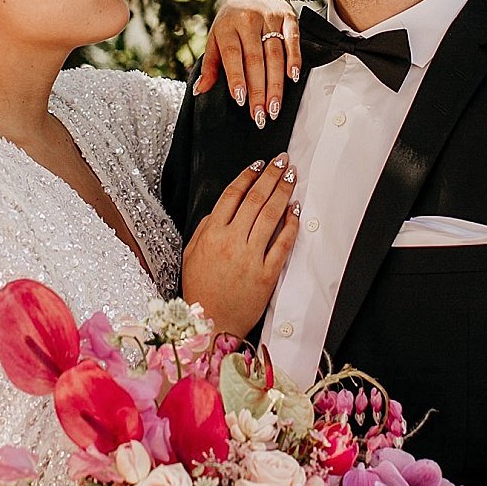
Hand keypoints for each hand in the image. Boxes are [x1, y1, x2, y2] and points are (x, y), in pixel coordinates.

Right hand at [182, 156, 301, 337]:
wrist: (210, 323)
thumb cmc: (200, 291)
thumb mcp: (190, 255)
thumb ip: (203, 229)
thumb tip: (219, 210)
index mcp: (211, 235)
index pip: (232, 196)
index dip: (247, 176)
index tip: (259, 164)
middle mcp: (231, 242)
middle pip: (255, 200)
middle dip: (270, 176)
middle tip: (283, 161)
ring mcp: (250, 257)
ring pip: (270, 216)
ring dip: (283, 192)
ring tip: (291, 177)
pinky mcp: (267, 273)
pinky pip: (282, 244)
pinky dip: (290, 224)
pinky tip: (295, 210)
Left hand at [195, 0, 300, 128]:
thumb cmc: (231, 21)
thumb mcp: (215, 39)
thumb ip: (210, 66)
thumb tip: (199, 90)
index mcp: (227, 27)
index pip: (233, 56)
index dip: (237, 78)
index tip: (241, 100)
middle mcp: (248, 21)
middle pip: (256, 60)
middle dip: (259, 90)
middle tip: (261, 114)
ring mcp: (270, 18)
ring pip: (275, 54)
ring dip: (276, 83)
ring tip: (275, 106)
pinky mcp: (288, 17)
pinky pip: (293, 40)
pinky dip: (294, 59)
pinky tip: (293, 78)